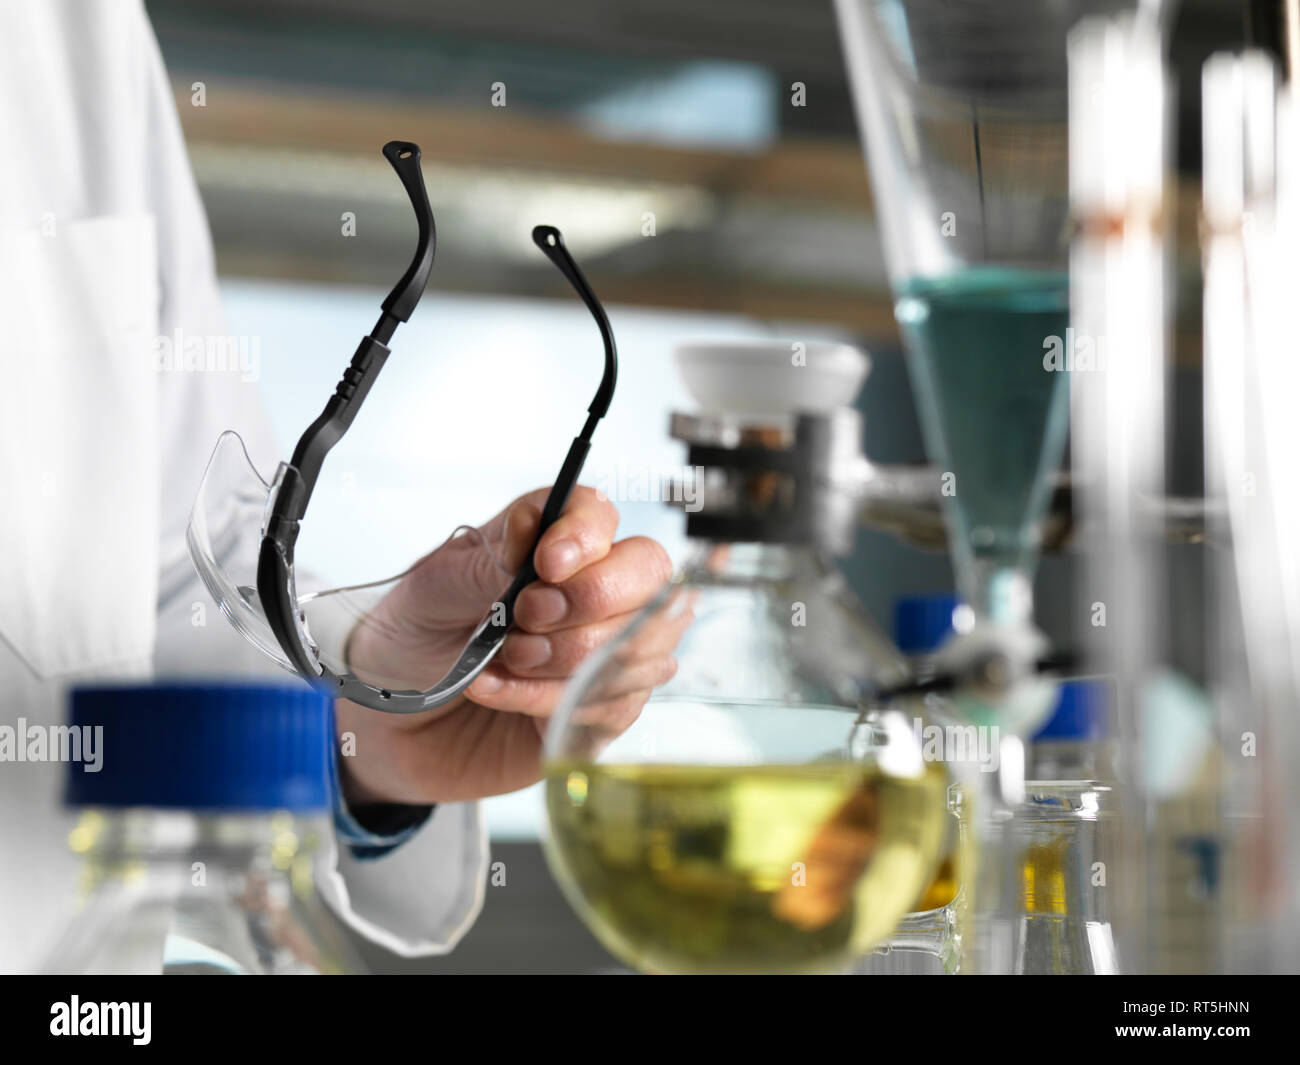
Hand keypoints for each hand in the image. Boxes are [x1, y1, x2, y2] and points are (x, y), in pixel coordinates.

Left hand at [334, 486, 681, 804]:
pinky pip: (608, 704)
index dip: (586, 537)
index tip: (547, 563)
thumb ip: (489, 563)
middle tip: (523, 618)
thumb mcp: (433, 588)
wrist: (391, 714)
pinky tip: (495, 690)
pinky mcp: (599, 711)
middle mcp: (593, 590)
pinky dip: (545, 699)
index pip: (601, 516)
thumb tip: (533, 534)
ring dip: (565, 656)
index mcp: (553, 540)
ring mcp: (606, 652)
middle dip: (589, 600)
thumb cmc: (415, 636)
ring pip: (638, 643)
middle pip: (648, 575)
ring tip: (503, 658)